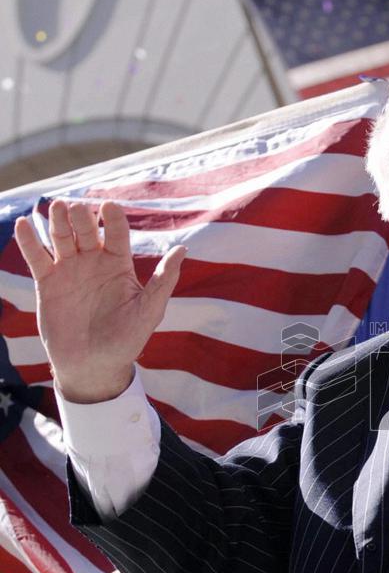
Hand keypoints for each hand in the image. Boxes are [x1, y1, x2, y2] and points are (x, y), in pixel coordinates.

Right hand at [14, 200, 185, 402]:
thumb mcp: (149, 310)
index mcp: (119, 264)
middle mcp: (94, 261)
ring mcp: (69, 269)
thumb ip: (163, 280)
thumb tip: (183, 250)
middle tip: (76, 208)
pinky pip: (37, 258)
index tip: (108, 206)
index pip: (116, 233)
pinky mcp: (47, 282)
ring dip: (58, 221)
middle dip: (81, 217)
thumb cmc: (127, 340)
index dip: (113, 218)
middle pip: (86, 230)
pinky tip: (23, 225)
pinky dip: (29, 241)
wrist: (94, 366)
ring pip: (62, 238)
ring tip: (56, 206)